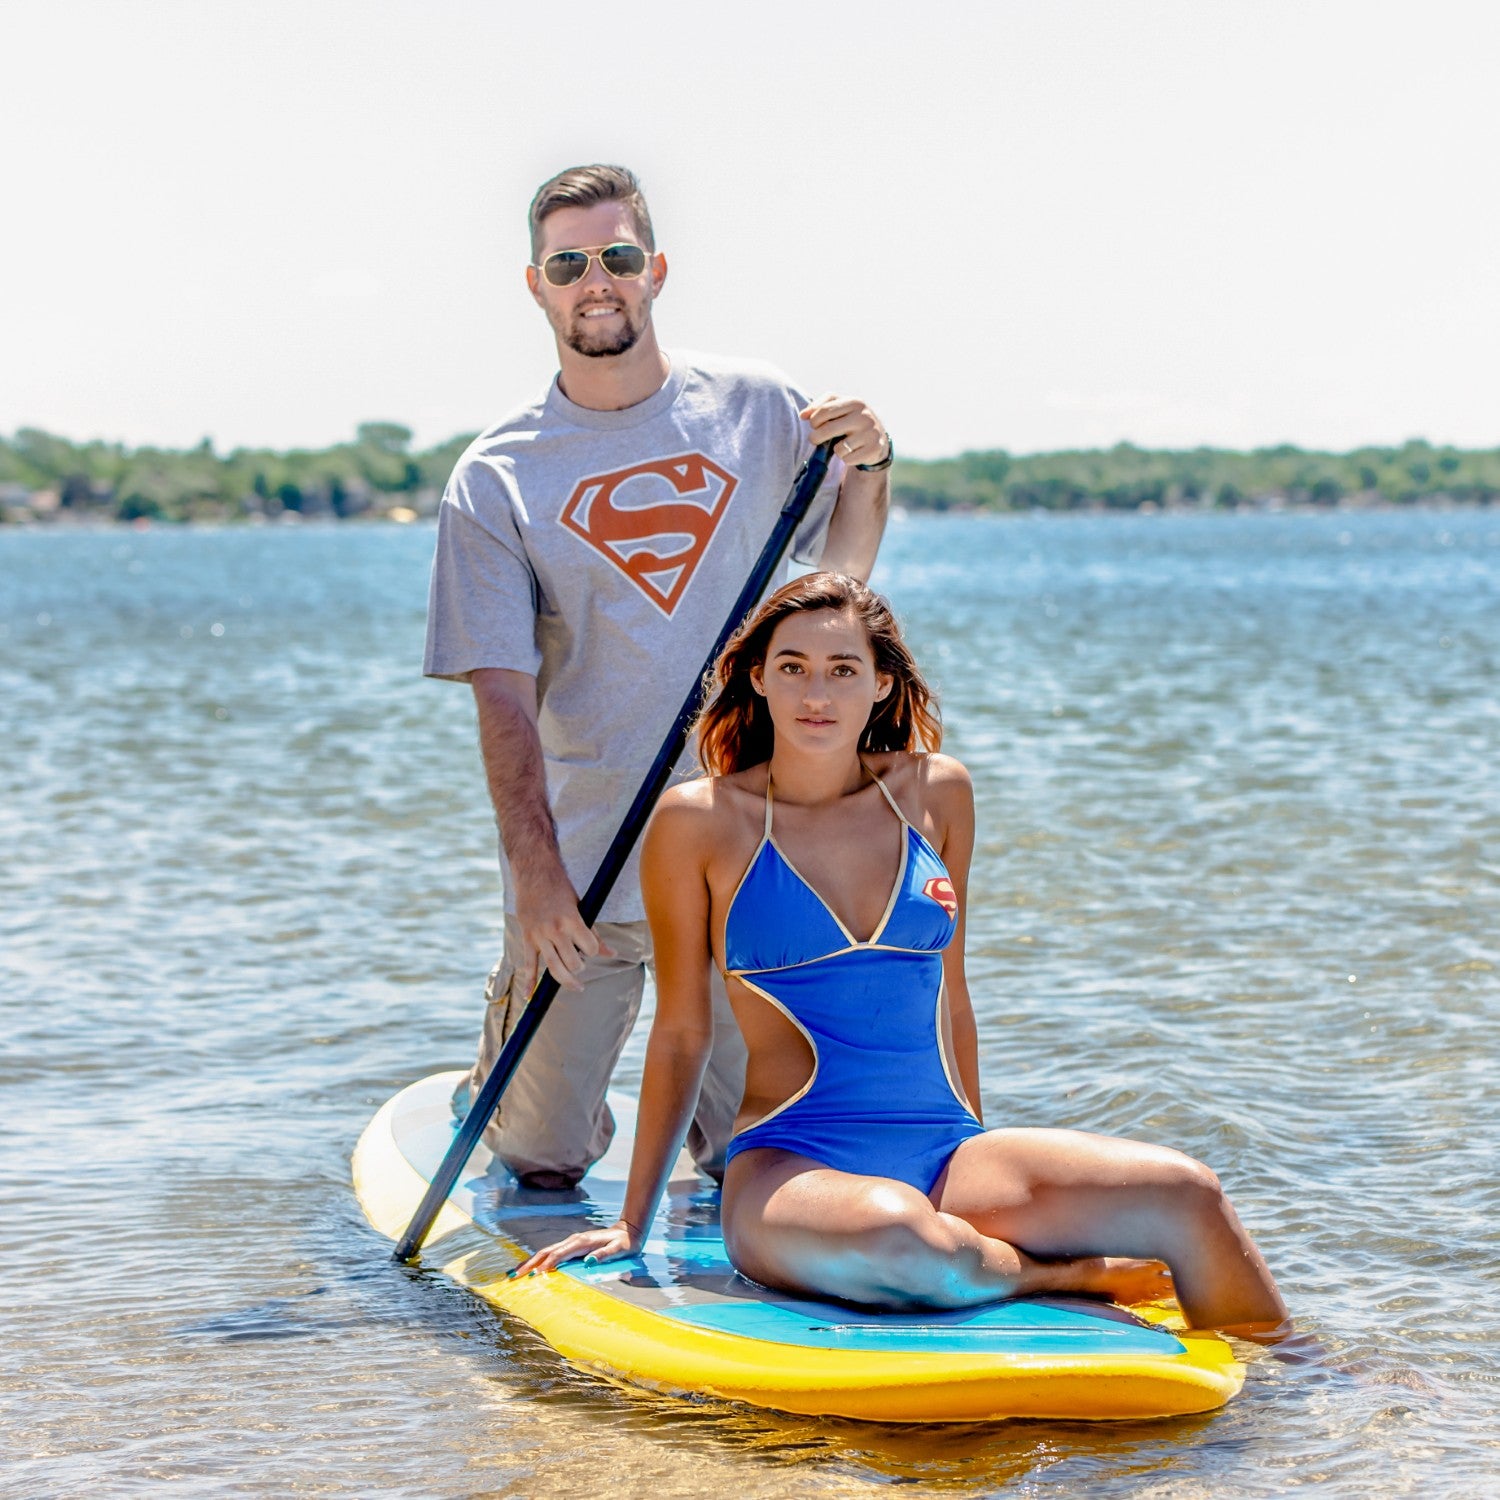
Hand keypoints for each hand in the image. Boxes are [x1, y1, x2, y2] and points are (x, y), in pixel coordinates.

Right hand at [510, 1220, 642, 1277]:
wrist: (628, 1232)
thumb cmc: (624, 1244)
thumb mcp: (619, 1249)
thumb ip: (605, 1255)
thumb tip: (588, 1262)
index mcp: (581, 1242)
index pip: (559, 1254)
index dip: (546, 1265)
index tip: (534, 1276)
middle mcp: (572, 1241)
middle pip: (546, 1252)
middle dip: (529, 1264)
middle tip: (513, 1276)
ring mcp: (570, 1243)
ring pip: (545, 1252)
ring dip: (529, 1262)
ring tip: (514, 1273)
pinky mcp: (570, 1246)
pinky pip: (550, 1253)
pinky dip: (537, 1260)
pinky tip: (530, 1268)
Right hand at [513, 866, 613, 992]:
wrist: (535, 874)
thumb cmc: (561, 889)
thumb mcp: (582, 907)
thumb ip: (594, 933)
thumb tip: (612, 953)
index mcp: (572, 920)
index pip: (590, 949)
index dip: (594, 951)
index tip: (591, 949)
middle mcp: (556, 930)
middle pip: (573, 962)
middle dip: (580, 967)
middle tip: (581, 964)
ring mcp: (540, 935)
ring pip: (554, 967)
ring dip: (566, 980)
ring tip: (577, 986)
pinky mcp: (527, 938)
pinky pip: (528, 964)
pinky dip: (528, 981)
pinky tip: (529, 995)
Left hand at [800, 394, 889, 469]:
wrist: (878, 437)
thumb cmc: (851, 420)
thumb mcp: (839, 407)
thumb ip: (819, 407)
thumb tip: (803, 415)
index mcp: (854, 402)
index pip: (824, 410)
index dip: (814, 421)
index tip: (814, 426)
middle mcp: (864, 416)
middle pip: (828, 429)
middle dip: (816, 437)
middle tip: (815, 439)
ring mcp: (871, 433)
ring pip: (839, 449)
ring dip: (835, 450)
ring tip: (841, 445)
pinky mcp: (874, 449)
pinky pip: (848, 459)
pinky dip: (846, 459)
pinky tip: (852, 453)